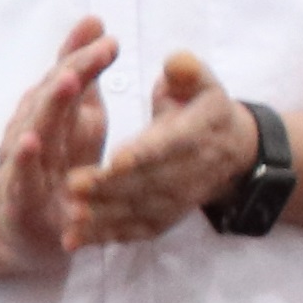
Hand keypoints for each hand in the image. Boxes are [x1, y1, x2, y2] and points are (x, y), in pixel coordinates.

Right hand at [0, 20, 117, 269]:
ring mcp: (22, 164)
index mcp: (52, 112)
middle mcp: (32, 130)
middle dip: (65, 79)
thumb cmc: (58, 162)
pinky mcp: (19, 198)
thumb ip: (84, 73)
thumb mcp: (79, 117)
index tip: (109, 39)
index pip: (66, 78)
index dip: (84, 58)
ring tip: (67, 84)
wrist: (21, 224)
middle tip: (83, 62)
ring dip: (48, 108)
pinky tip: (33, 142)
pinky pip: (22, 177)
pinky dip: (26, 161)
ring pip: (32, 131)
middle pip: (47, 100)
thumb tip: (94, 20)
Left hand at [68, 50, 257, 250]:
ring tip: (69, 217)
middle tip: (71, 186)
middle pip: (147, 183)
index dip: (143, 154)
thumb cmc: (204, 109)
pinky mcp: (165, 218)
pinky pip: (135, 231)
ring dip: (103, 217)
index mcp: (197, 134)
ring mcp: (177, 200)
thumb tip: (174, 63)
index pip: (168, 146)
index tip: (115, 158)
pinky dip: (105, 237)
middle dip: (109, 187)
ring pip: (138, 211)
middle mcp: (189, 172)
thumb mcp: (202, 82)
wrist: (232, 151)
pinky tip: (75, 239)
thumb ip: (187, 72)